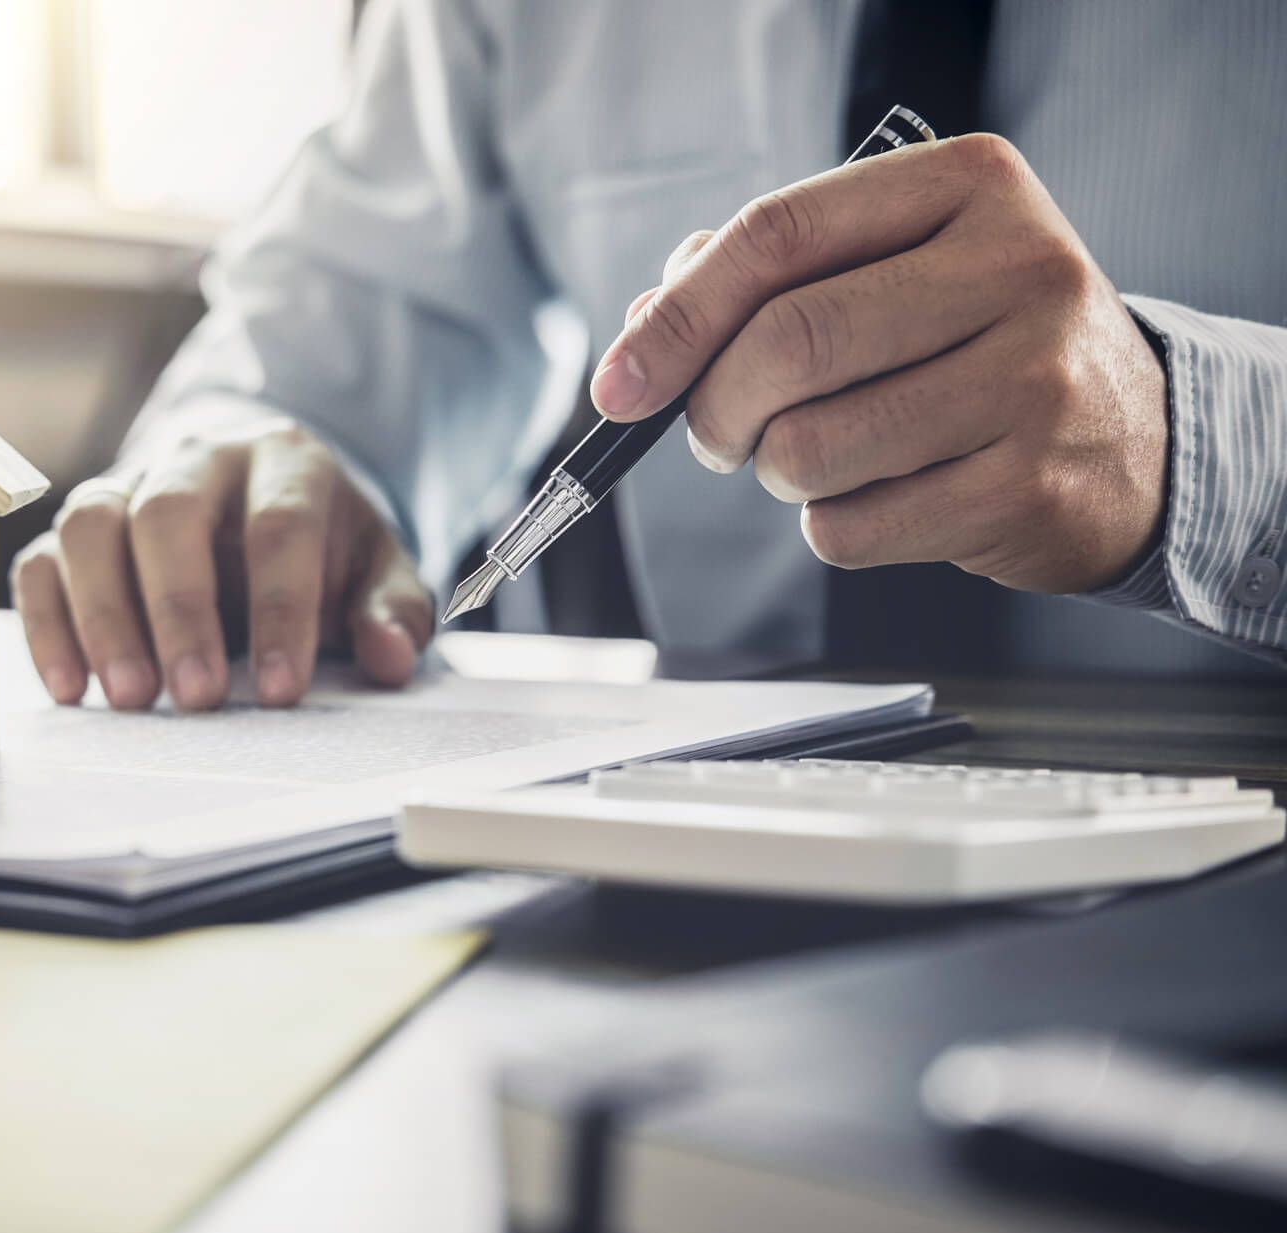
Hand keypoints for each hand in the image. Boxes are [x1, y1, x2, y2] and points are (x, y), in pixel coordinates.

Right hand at [11, 419, 432, 710]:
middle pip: (169, 514)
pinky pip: (44, 561)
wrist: (262, 496)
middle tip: (196, 697)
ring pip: (92, 525)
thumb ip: (392, 611)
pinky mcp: (83, 526)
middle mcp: (199, 460)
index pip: (280, 526)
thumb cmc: (321, 546)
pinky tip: (70, 688)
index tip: (281, 691)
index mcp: (286, 463)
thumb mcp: (378, 570)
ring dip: (104, 615)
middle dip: (180, 610)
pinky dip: (48, 623)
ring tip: (130, 698)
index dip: (280, 610)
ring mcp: (130, 484)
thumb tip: (390, 657)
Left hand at [590, 134, 1168, 593]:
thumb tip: (642, 330)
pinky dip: (830, 525)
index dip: (676, 318)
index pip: (778, 235)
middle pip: (788, 344)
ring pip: (809, 448)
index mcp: (968, 185)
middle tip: (714, 435)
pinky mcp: (1028, 489)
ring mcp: (1035, 382)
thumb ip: (766, 277)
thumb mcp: (894, 269)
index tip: (619, 385)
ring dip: (775, 472)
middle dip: (714, 408)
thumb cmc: (974, 343)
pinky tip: (882, 496)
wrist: (1133, 437)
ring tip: (816, 457)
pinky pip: (850, 528)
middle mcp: (1018, 268)